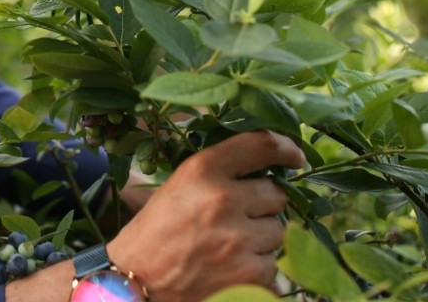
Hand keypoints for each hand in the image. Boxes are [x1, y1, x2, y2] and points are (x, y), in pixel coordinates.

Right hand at [105, 130, 304, 301]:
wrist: (132, 282)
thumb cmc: (153, 234)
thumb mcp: (178, 188)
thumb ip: (219, 175)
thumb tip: (266, 169)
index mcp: (202, 171)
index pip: (260, 145)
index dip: (285, 148)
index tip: (295, 156)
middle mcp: (223, 200)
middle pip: (276, 195)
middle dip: (262, 207)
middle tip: (236, 220)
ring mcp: (239, 240)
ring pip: (278, 232)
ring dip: (260, 241)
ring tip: (228, 249)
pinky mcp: (250, 276)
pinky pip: (273, 267)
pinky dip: (257, 271)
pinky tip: (229, 271)